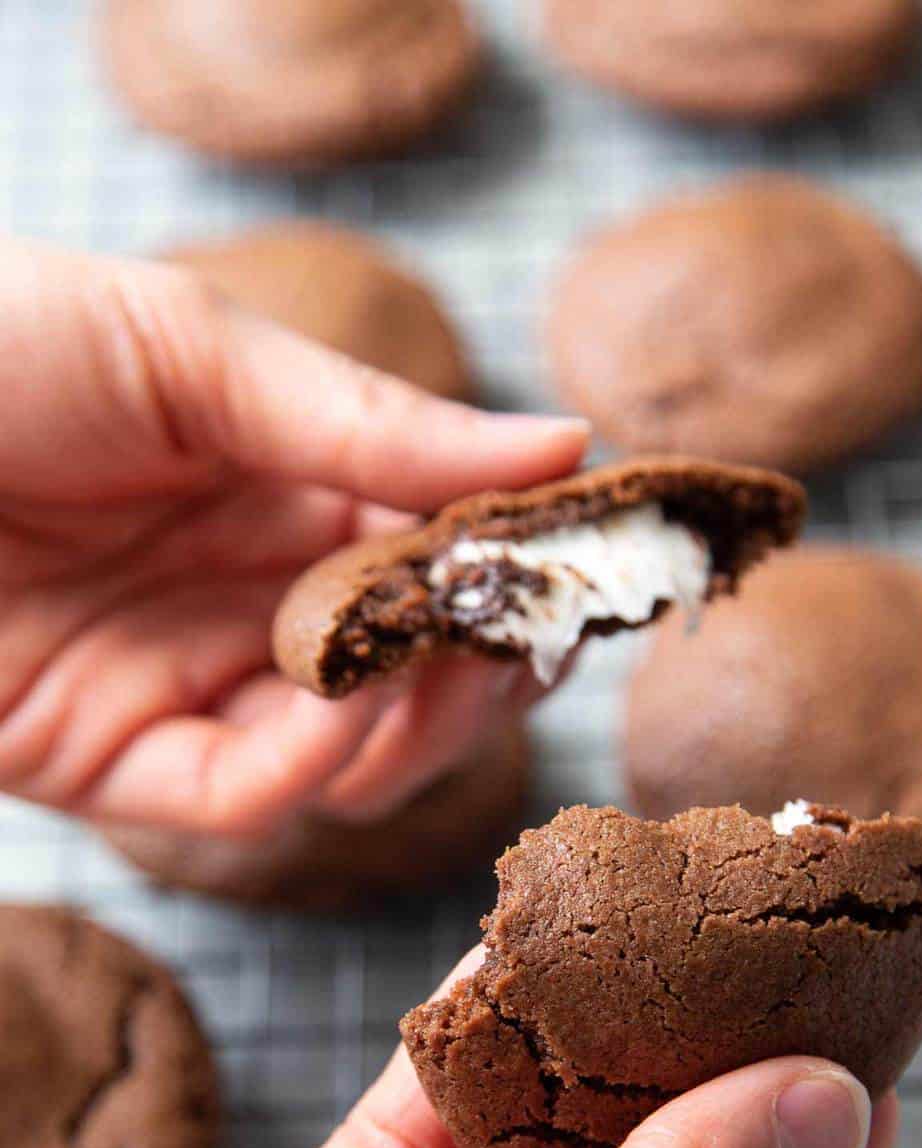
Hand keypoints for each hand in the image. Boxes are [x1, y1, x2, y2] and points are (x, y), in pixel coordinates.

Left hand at [0, 238, 585, 833]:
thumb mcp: (187, 350)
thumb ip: (368, 423)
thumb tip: (562, 445)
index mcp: (272, 487)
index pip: (432, 554)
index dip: (511, 568)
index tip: (583, 565)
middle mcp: (242, 597)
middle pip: (411, 673)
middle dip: (485, 664)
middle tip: (528, 636)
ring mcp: (182, 684)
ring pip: (350, 753)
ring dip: (418, 727)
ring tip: (443, 667)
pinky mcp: (110, 763)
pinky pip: (243, 795)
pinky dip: (311, 771)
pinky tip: (337, 716)